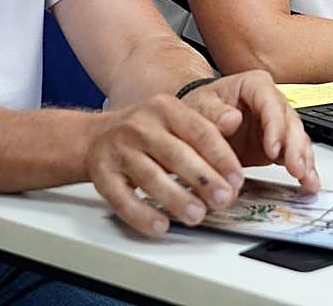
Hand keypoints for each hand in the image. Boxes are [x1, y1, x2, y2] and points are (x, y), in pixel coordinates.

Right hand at [83, 94, 248, 235]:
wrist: (94, 137)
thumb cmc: (144, 132)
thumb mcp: (174, 119)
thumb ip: (205, 127)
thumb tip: (238, 124)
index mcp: (165, 108)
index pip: (199, 131)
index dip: (221, 157)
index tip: (236, 179)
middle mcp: (140, 126)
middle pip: (176, 155)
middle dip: (203, 180)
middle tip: (223, 200)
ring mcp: (118, 150)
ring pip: (150, 177)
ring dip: (176, 199)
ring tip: (197, 215)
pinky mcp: (101, 174)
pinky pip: (122, 198)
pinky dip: (142, 214)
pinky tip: (160, 225)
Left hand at [180, 70, 318, 191]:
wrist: (199, 123)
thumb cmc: (201, 109)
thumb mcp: (199, 106)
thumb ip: (213, 112)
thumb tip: (232, 118)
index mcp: (254, 85)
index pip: (271, 102)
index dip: (275, 125)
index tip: (273, 149)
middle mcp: (271, 101)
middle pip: (290, 121)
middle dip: (295, 146)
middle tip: (296, 169)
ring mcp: (277, 123)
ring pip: (298, 138)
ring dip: (304, 159)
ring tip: (307, 179)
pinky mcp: (280, 144)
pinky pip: (296, 154)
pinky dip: (304, 168)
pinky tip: (310, 182)